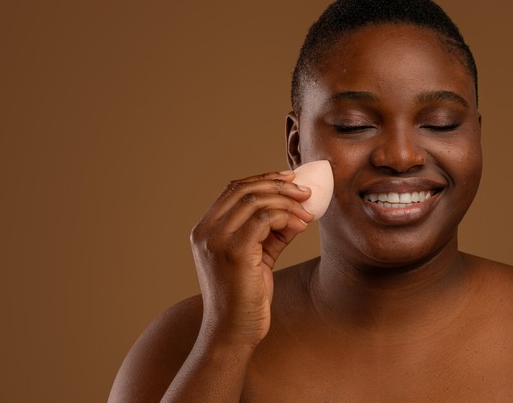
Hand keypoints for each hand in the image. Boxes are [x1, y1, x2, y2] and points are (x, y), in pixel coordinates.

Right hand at [189, 171, 313, 347]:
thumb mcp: (258, 258)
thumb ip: (271, 233)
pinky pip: (264, 219)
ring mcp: (217, 240)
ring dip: (287, 201)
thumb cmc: (246, 298)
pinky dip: (286, 216)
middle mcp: (206, 231)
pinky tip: (301, 226)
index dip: (264, 180)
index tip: (290, 180)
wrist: (233, 332)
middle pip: (244, 189)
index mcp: (205, 230)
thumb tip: (297, 211)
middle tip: (305, 191)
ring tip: (307, 211)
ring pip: (255, 200)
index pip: (233, 189)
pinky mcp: (235, 251)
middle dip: (279, 185)